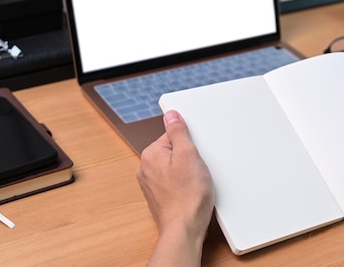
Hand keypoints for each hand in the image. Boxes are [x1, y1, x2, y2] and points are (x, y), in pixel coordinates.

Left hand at [137, 110, 214, 265]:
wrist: (185, 228)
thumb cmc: (188, 196)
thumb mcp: (188, 154)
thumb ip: (178, 132)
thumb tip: (171, 115)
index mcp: (150, 154)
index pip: (172, 136)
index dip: (189, 144)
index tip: (196, 154)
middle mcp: (146, 169)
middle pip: (173, 152)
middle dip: (188, 158)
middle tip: (197, 170)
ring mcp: (151, 185)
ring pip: (174, 168)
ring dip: (187, 172)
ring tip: (195, 182)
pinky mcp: (160, 198)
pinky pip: (174, 183)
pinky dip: (184, 185)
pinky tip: (192, 192)